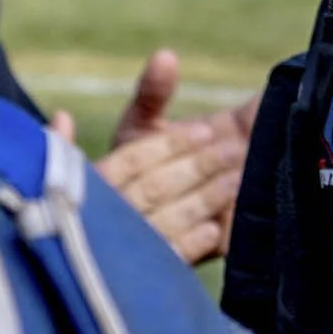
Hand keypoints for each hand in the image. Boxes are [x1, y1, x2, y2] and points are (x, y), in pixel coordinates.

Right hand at [97, 49, 259, 263]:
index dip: (169, 144)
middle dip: (195, 168)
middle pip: (152, 188)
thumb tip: (166, 56)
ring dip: (201, 200)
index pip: (132, 158)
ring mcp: (125, 246)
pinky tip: (213, 230)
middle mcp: (106, 212)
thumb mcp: (142, 129)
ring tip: (234, 180)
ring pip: (163, 223)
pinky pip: (167, 261)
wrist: (133, 234)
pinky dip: (190, 242)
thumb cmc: (143, 168)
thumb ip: (151, 94)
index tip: (205, 130)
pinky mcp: (145, 277)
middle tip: (230, 151)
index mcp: (99, 174)